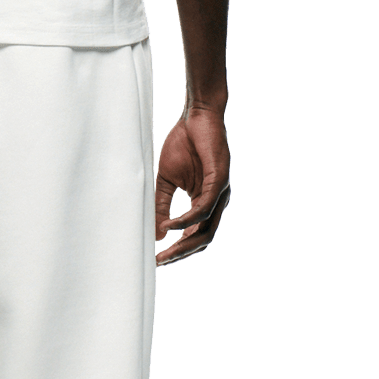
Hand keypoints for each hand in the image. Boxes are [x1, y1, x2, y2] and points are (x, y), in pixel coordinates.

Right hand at [155, 105, 230, 267]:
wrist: (197, 115)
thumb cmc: (183, 144)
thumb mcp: (167, 179)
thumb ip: (161, 205)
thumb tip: (156, 233)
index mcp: (205, 202)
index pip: (196, 235)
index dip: (179, 250)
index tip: (158, 260)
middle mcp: (217, 201)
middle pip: (203, 239)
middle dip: (181, 254)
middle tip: (160, 262)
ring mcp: (221, 192)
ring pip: (207, 229)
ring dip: (184, 243)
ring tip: (164, 250)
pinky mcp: (220, 179)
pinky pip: (204, 208)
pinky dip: (186, 219)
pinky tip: (170, 225)